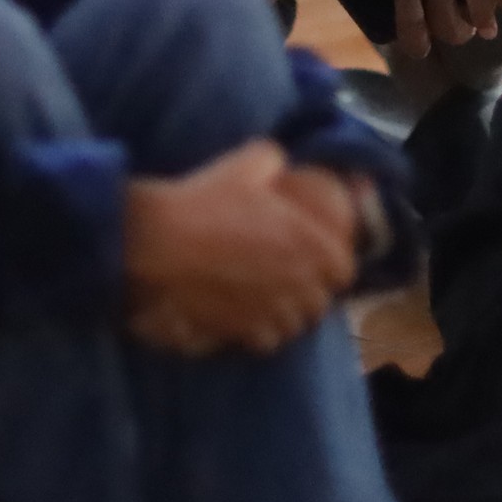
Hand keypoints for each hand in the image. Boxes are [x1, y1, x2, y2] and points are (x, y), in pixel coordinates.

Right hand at [120, 138, 356, 354]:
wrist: (158, 243)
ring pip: (296, 326)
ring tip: (271, 301)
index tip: (320, 259)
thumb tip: (280, 160)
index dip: (333, 265)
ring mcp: (271, 309)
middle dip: (311, 293)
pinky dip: (263, 333)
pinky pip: (268, 341)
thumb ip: (274, 161)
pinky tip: (249, 317)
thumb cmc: (203, 201)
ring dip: (288, 314)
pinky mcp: (243, 330)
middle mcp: (296, 280)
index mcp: (307, 242)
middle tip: (293, 280)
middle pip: (321, 303)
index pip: (343, 270)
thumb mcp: (246, 163)